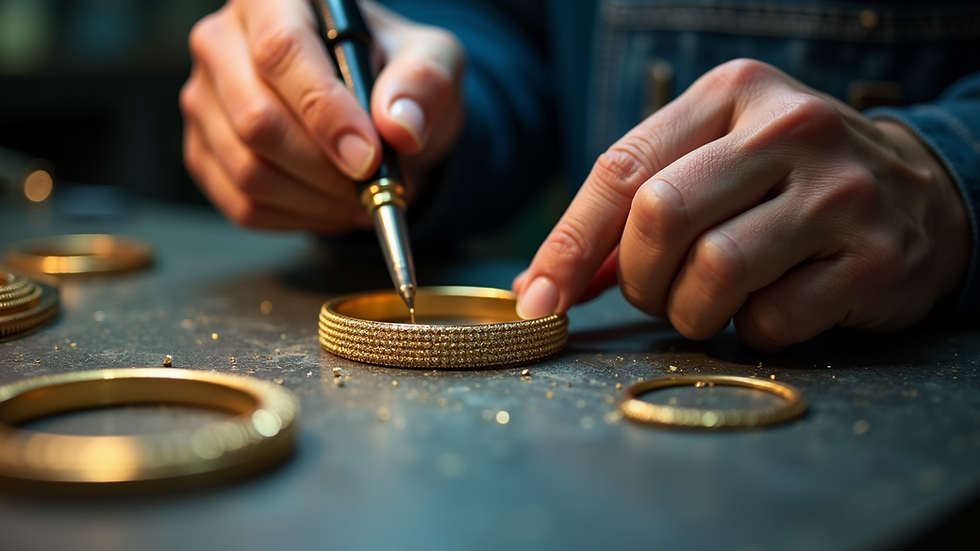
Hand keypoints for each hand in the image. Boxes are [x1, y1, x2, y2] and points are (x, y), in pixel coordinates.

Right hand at [180, 0, 463, 233]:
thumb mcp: (431, 60)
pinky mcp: (203, 151)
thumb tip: (399, 126)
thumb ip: (423, 82)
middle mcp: (223, 41)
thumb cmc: (393, 73)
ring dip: (316, 199)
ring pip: (247, 169)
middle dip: (325, 168)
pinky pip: (242, 204)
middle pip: (256, 119)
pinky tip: (330, 204)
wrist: (372, 109)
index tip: (367, 156)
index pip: (281, 52)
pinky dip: (297, 217)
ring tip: (358, 195)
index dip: (325, 113)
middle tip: (372, 183)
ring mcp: (204, 99)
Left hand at [514, 59, 969, 349]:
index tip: (539, 297)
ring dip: (691, 311)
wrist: (922, 196)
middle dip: (639, 277)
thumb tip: (547, 281)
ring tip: (709, 305)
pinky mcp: (873, 259)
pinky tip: (770, 309)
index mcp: (733, 94)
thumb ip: (632, 211)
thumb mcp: (714, 164)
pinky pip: (772, 318)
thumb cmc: (789, 183)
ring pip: (714, 272)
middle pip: (661, 217)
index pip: (622, 169)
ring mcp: (838, 192)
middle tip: (655, 292)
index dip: (568, 243)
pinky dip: (751, 330)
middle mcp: (788, 129)